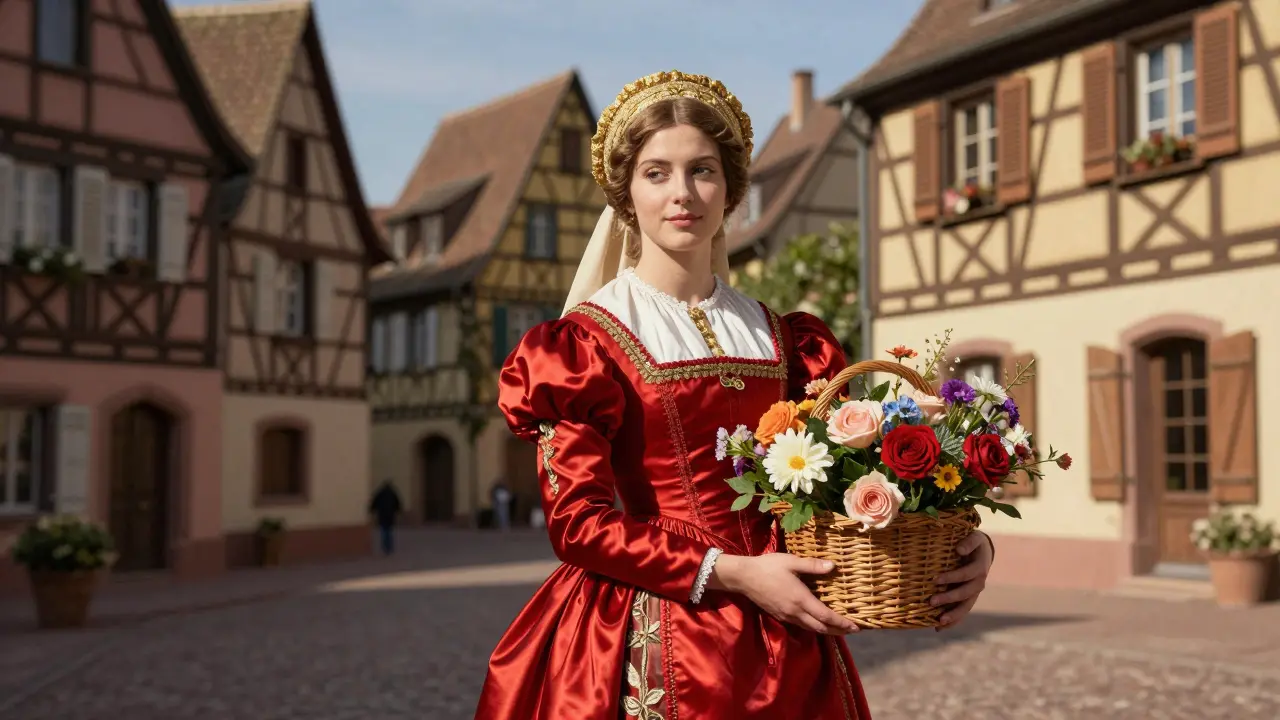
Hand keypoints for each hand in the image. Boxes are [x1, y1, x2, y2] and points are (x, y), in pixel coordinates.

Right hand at [711, 553, 857, 635]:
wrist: (744, 577)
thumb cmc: (768, 566)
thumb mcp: (791, 562)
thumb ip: (812, 565)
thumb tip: (833, 566)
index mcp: (801, 599)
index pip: (826, 616)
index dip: (842, 623)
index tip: (856, 626)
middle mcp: (795, 612)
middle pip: (821, 628)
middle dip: (838, 631)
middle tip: (852, 630)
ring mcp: (786, 616)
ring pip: (811, 629)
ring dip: (826, 630)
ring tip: (838, 628)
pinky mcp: (780, 616)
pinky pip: (801, 625)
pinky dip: (813, 627)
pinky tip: (816, 622)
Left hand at [930, 530, 993, 630]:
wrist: (983, 551)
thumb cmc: (973, 543)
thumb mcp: (974, 537)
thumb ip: (969, 542)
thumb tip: (959, 549)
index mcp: (980, 568)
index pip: (965, 575)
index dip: (952, 578)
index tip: (935, 579)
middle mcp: (979, 583)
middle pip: (965, 594)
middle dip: (948, 598)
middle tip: (931, 601)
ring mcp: (975, 593)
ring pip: (966, 607)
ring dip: (953, 616)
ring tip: (939, 623)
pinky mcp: (969, 598)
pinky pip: (962, 611)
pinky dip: (953, 621)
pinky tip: (939, 627)